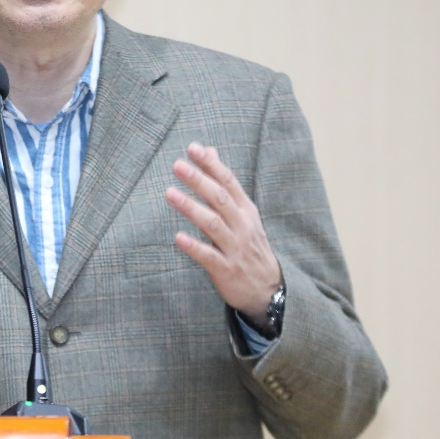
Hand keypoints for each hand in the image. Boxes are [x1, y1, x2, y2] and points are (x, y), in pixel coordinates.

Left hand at [166, 142, 281, 319]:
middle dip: (199, 180)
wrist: (269, 290)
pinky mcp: (226, 269)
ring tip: (170, 194)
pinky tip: (178, 237)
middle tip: (178, 165)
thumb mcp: (244, 214)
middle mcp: (242, 227)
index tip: (194, 148)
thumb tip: (210, 151)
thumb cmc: (249, 246)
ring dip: (191, 208)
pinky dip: (194, 246)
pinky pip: (209, 256)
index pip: (229, 182)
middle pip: (220, 199)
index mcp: (246, 211)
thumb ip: (225, 184)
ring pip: (213, 224)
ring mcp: (235, 248)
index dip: (212, 165)